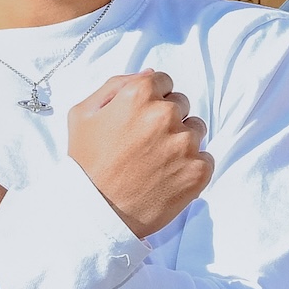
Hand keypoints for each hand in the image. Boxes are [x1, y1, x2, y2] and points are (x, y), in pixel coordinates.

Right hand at [65, 70, 211, 239]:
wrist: (96, 213)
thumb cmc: (86, 164)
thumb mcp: (83, 114)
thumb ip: (115, 86)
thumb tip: (150, 74)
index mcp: (139, 94)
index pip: (163, 81)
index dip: (152, 100)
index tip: (141, 120)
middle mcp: (166, 114)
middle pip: (181, 104)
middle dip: (167, 120)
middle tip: (145, 145)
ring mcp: (185, 143)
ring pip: (196, 130)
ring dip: (181, 142)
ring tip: (156, 163)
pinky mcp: (198, 170)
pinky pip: (206, 158)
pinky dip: (191, 167)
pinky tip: (168, 178)